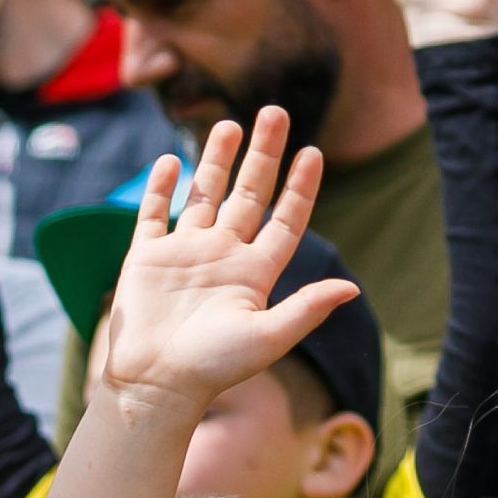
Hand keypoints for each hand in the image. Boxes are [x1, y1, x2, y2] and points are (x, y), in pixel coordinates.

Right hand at [97, 111, 359, 426]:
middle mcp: (221, 257)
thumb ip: (306, 309)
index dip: (300, 188)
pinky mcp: (145, 261)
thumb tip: (352, 289)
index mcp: (253, 273)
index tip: (312, 153)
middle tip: (275, 112)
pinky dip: (160, 188)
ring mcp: (182, 256)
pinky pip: (152, 215)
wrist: (152, 385)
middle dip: (262, 155)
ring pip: (203, 196)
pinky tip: (169, 162)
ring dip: (215, 160)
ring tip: (228, 124)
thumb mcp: (266, 338)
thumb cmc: (211, 368)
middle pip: (247, 195)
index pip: (284, 220)